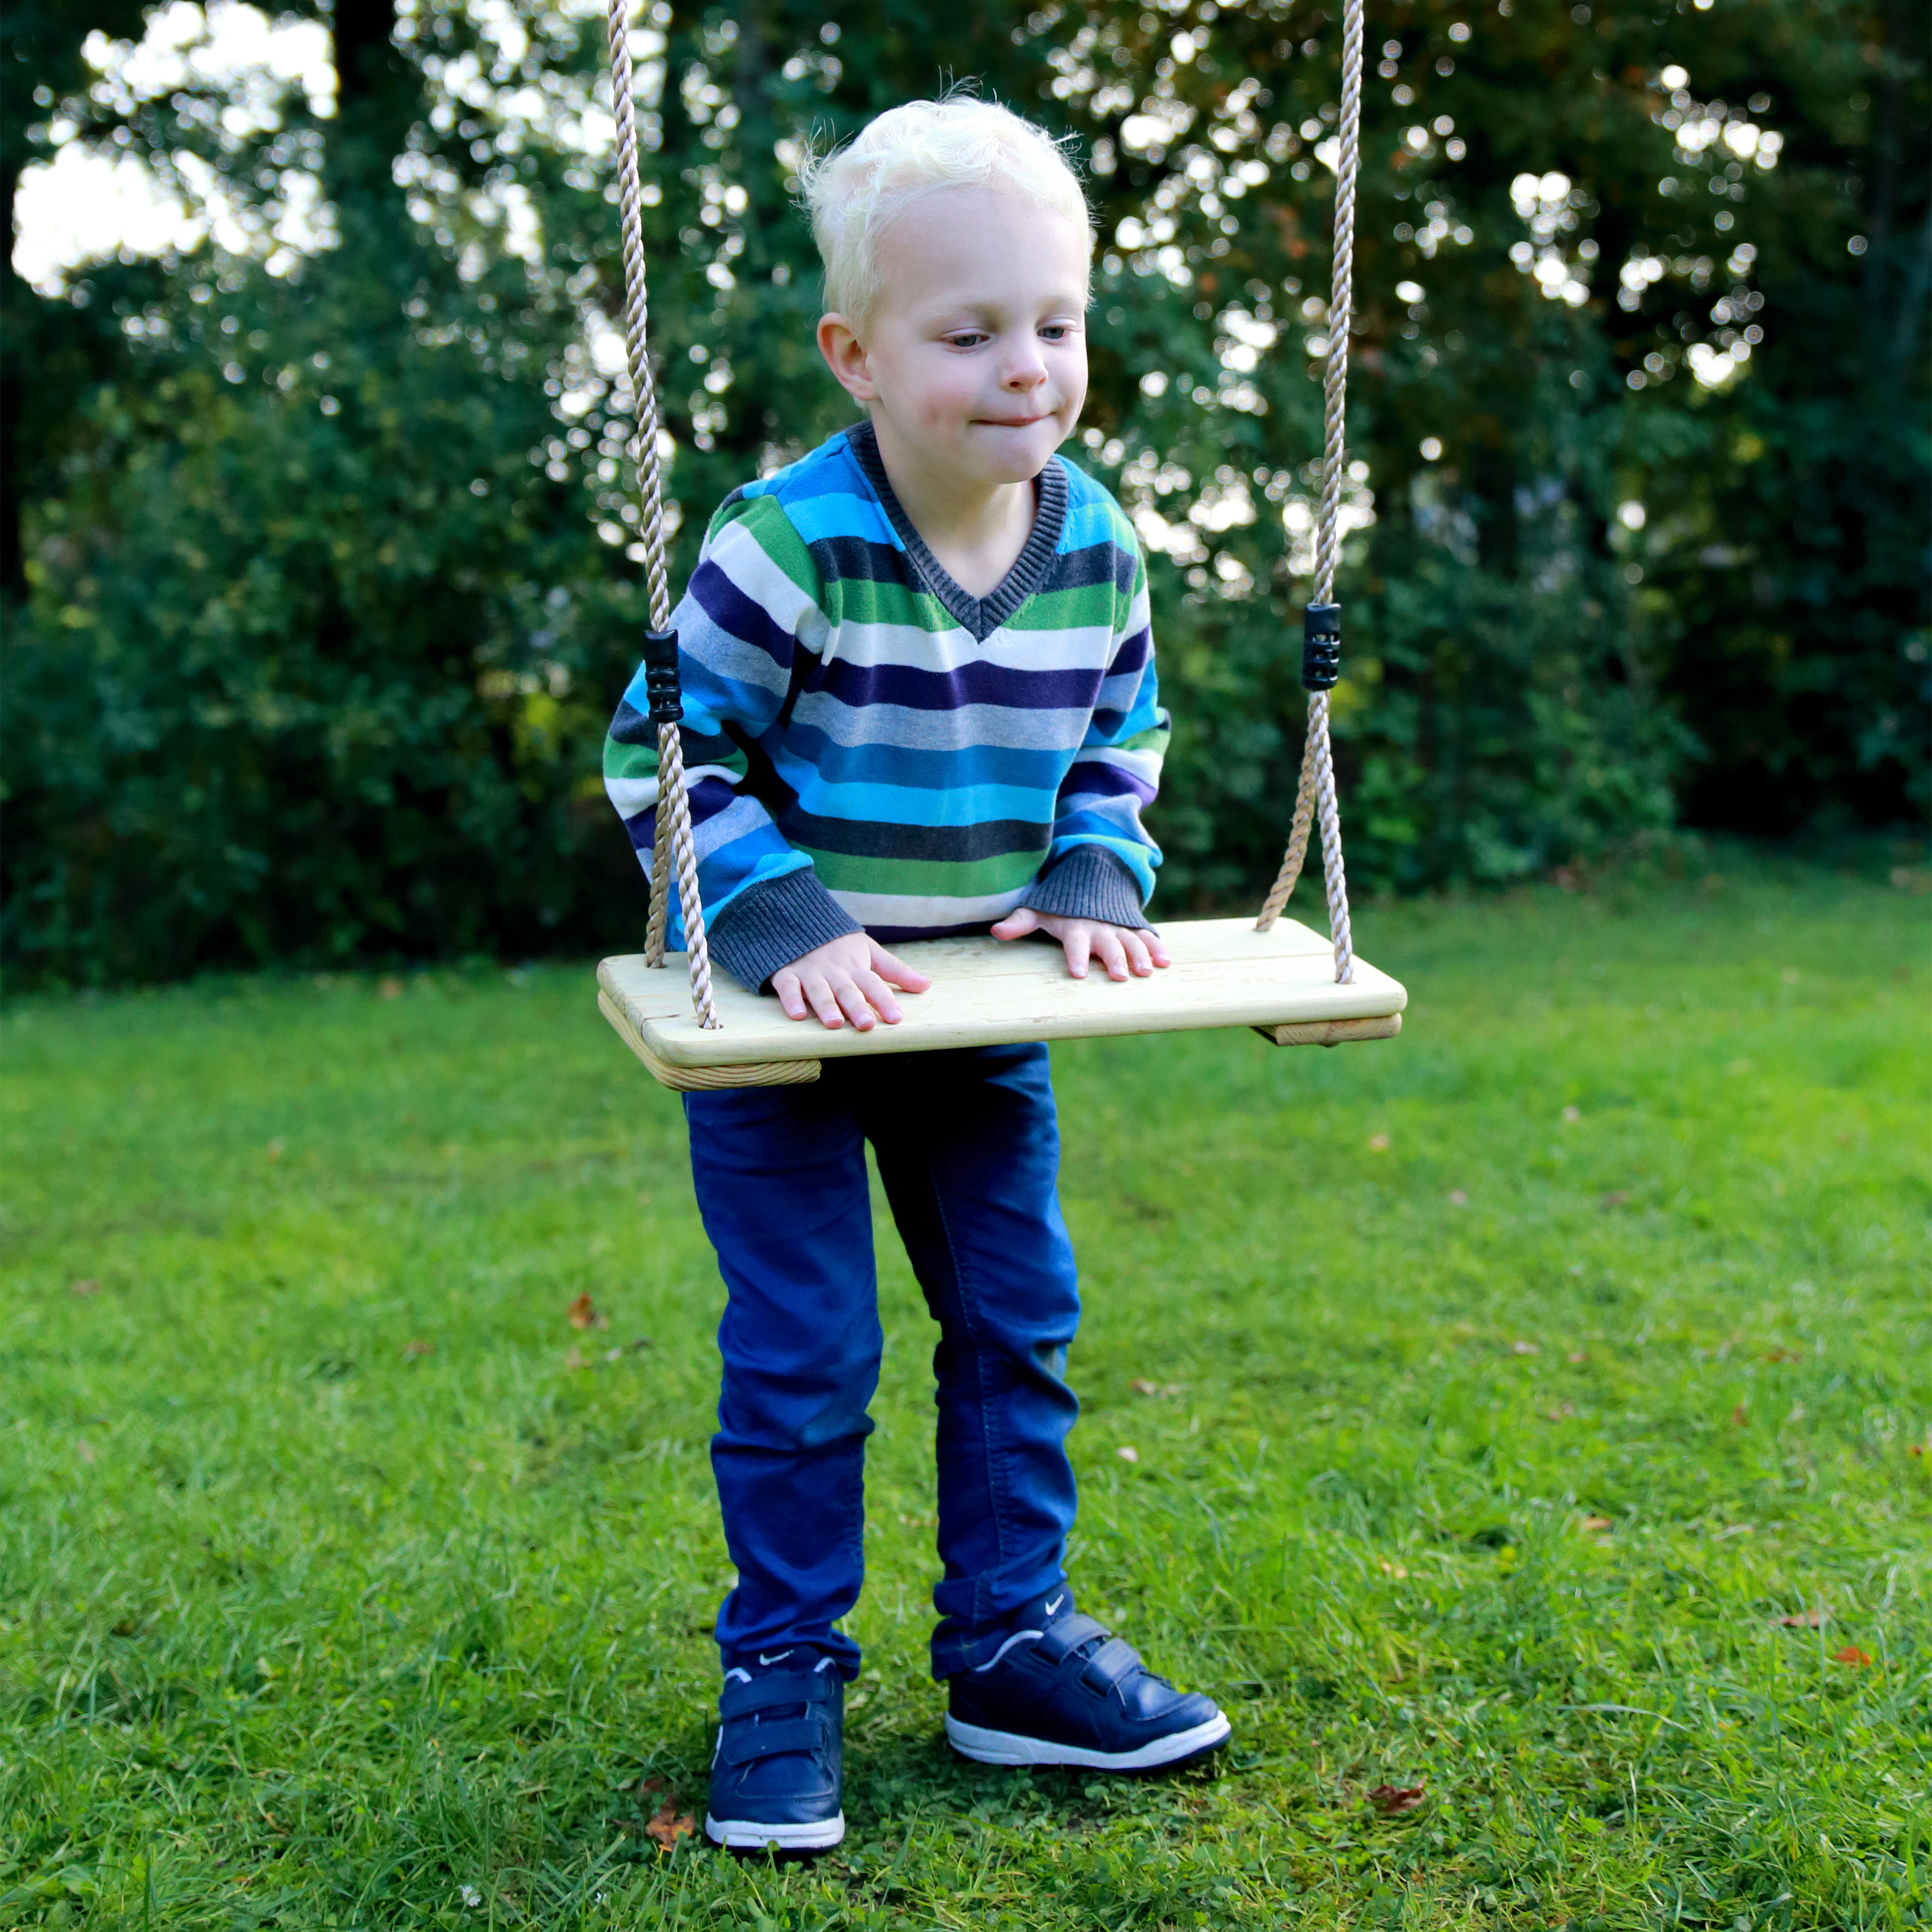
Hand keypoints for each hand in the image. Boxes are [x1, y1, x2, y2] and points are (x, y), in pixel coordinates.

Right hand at [771, 932, 930, 1030]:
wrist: (799, 921)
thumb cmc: (839, 945)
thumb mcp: (870, 952)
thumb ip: (896, 971)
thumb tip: (927, 985)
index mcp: (856, 967)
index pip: (873, 984)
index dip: (885, 1000)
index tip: (897, 1018)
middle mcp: (834, 971)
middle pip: (847, 990)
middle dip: (857, 1006)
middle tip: (867, 1024)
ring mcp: (809, 972)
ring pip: (819, 990)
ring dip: (826, 1006)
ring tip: (835, 1023)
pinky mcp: (786, 974)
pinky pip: (787, 986)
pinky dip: (791, 1000)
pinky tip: (797, 1015)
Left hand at [989, 907, 1171, 981]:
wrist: (1088, 881)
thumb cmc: (1058, 906)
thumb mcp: (1038, 911)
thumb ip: (1019, 922)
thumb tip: (996, 931)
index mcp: (1075, 927)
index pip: (1074, 943)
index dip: (1075, 957)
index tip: (1076, 973)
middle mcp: (1099, 927)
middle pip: (1108, 944)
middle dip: (1115, 959)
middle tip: (1120, 976)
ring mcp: (1118, 927)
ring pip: (1131, 940)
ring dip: (1140, 955)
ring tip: (1147, 972)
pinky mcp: (1132, 926)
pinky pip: (1146, 936)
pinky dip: (1156, 947)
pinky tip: (1166, 961)